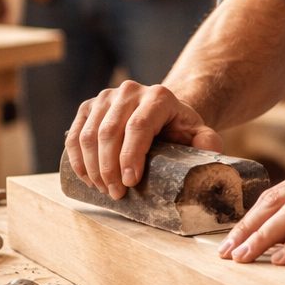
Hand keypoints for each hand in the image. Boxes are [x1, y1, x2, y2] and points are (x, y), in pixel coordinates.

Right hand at [64, 79, 222, 197]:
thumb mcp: (198, 134)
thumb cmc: (178, 130)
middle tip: (116, 193)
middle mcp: (129, 91)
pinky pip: (74, 134)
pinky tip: (86, 177)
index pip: (138, 126)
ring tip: (103, 189)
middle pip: (110, 132)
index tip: (130, 183)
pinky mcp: (88, 107)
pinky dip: (77, 159)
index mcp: (158, 96)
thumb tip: (209, 151)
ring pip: (89, 135)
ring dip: (92, 167)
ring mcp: (105, 97)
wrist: (160, 115)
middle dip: (109, 168)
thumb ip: (208, 142)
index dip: (130, 156)